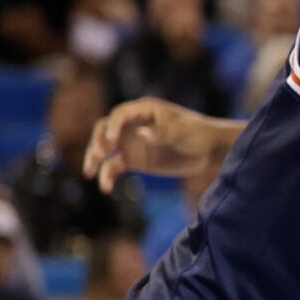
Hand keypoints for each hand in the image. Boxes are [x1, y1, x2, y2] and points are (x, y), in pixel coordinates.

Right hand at [85, 97, 227, 187]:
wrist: (210, 150)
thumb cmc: (198, 133)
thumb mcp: (183, 131)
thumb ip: (162, 132)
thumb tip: (141, 134)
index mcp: (143, 111)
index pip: (119, 115)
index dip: (113, 126)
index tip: (112, 141)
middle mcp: (131, 125)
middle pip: (104, 129)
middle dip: (98, 140)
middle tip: (99, 154)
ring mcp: (131, 143)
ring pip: (104, 148)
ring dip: (94, 159)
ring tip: (89, 172)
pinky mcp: (134, 160)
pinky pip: (114, 166)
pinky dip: (107, 175)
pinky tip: (105, 188)